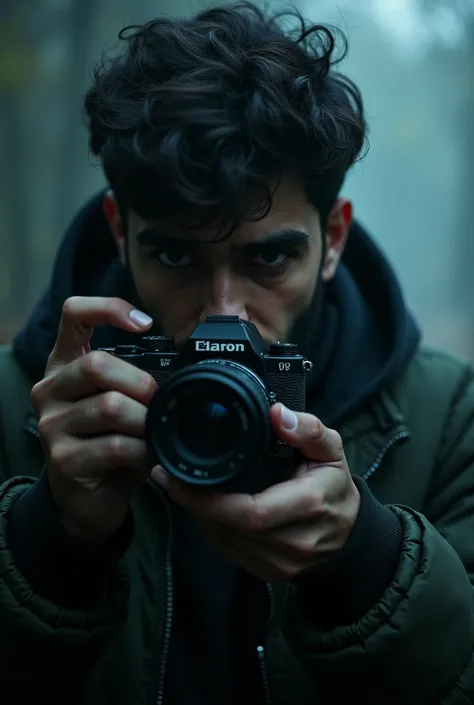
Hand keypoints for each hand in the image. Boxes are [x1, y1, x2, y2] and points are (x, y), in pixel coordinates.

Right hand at [31, 296, 156, 540]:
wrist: (86, 499)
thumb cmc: (108, 444)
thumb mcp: (119, 403)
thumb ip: (133, 380)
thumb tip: (181, 366)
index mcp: (64, 365)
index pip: (74, 314)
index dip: (108, 309)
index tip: (145, 323)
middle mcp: (49, 389)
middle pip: (97, 365)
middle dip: (141, 383)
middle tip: (159, 402)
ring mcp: (51, 425)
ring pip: (110, 407)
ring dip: (146, 421)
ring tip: (156, 433)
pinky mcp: (63, 458)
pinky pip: (114, 446)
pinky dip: (143, 450)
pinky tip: (149, 456)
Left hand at [153, 403, 359, 581]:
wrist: (350, 536)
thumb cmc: (335, 487)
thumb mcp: (331, 450)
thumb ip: (308, 429)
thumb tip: (277, 413)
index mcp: (307, 505)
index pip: (251, 511)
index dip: (209, 499)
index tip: (180, 477)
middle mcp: (292, 540)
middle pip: (229, 527)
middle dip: (194, 503)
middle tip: (168, 477)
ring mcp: (279, 563)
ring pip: (223, 541)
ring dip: (197, 515)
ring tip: (178, 487)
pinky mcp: (268, 573)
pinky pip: (228, 551)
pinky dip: (210, 528)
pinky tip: (200, 507)